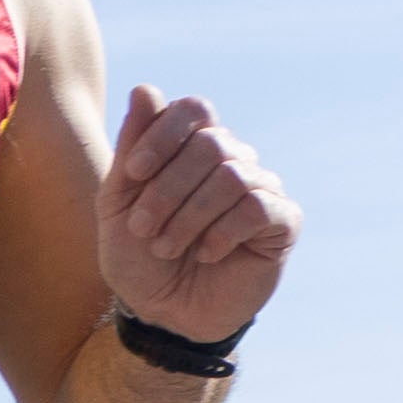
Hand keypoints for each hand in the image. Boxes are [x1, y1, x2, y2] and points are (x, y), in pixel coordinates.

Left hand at [103, 84, 296, 344]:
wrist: (163, 314)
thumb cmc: (139, 257)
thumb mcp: (119, 202)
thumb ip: (132, 147)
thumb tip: (146, 88)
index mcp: (195, 148)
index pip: (194, 110)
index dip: (162, 134)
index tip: (133, 175)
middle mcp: (234, 160)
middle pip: (211, 143)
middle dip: (167, 188)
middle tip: (143, 229)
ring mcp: (262, 188)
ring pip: (233, 176)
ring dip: (189, 216)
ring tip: (168, 248)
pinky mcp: (283, 223)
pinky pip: (258, 207)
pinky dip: (222, 232)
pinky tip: (206, 254)